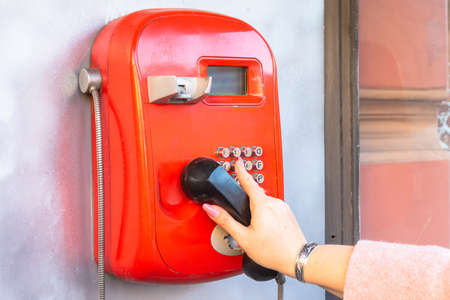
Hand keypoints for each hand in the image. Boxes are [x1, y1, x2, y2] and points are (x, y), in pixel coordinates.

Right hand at [202, 157, 305, 276]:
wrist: (297, 258)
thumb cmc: (273, 251)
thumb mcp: (243, 238)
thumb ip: (225, 221)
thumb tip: (211, 208)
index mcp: (262, 205)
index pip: (248, 181)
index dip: (241, 170)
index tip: (237, 161)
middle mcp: (274, 202)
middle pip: (255, 194)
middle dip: (247, 202)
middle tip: (244, 219)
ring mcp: (283, 207)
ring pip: (264, 202)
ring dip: (257, 211)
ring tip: (256, 230)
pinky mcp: (288, 213)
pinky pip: (273, 208)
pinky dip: (267, 215)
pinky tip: (267, 230)